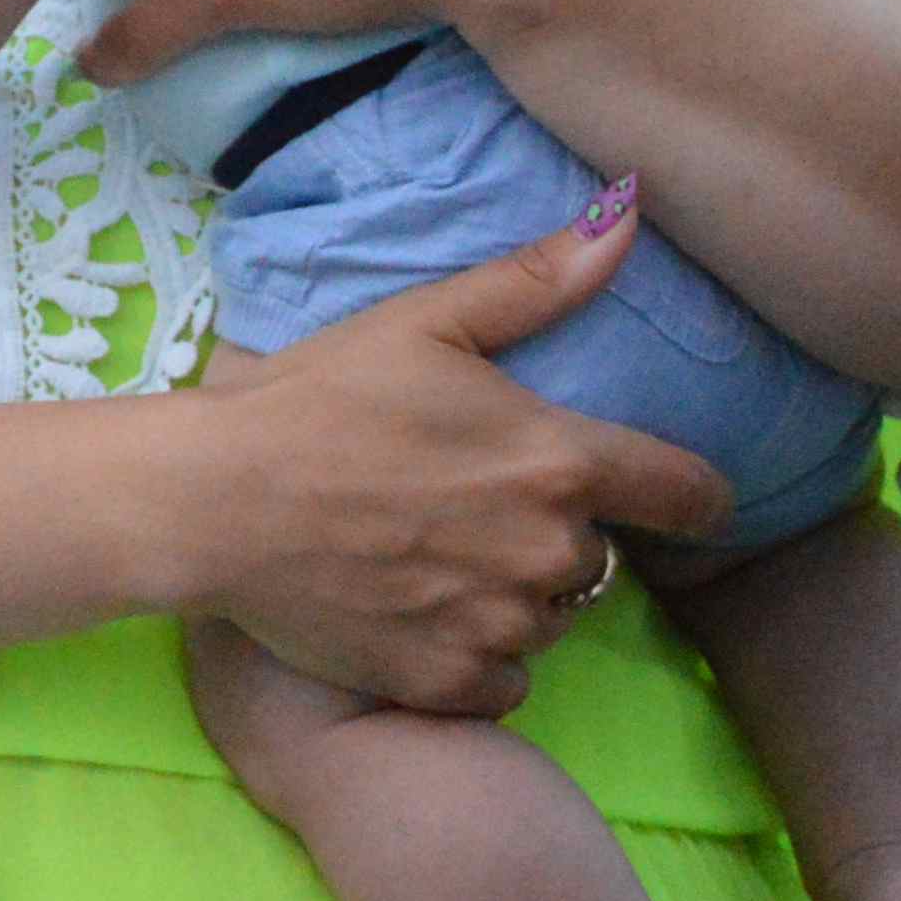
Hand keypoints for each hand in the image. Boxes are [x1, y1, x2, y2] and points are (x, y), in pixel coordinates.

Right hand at [193, 201, 733, 713]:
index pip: (691, 496)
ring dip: (508, 597)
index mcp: (558, 463)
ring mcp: (500, 625)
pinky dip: (470, 655)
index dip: (688, 496)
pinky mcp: (450, 681)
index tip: (664, 498)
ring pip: (547, 620)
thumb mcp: (420, 325)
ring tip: (427, 560)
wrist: (210, 502)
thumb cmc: (312, 401)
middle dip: (546, 535)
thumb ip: (534, 284)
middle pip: (597, 558)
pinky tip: (412, 615)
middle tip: (461, 508)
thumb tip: (627, 219)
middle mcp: (547, 553)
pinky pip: (501, 679)